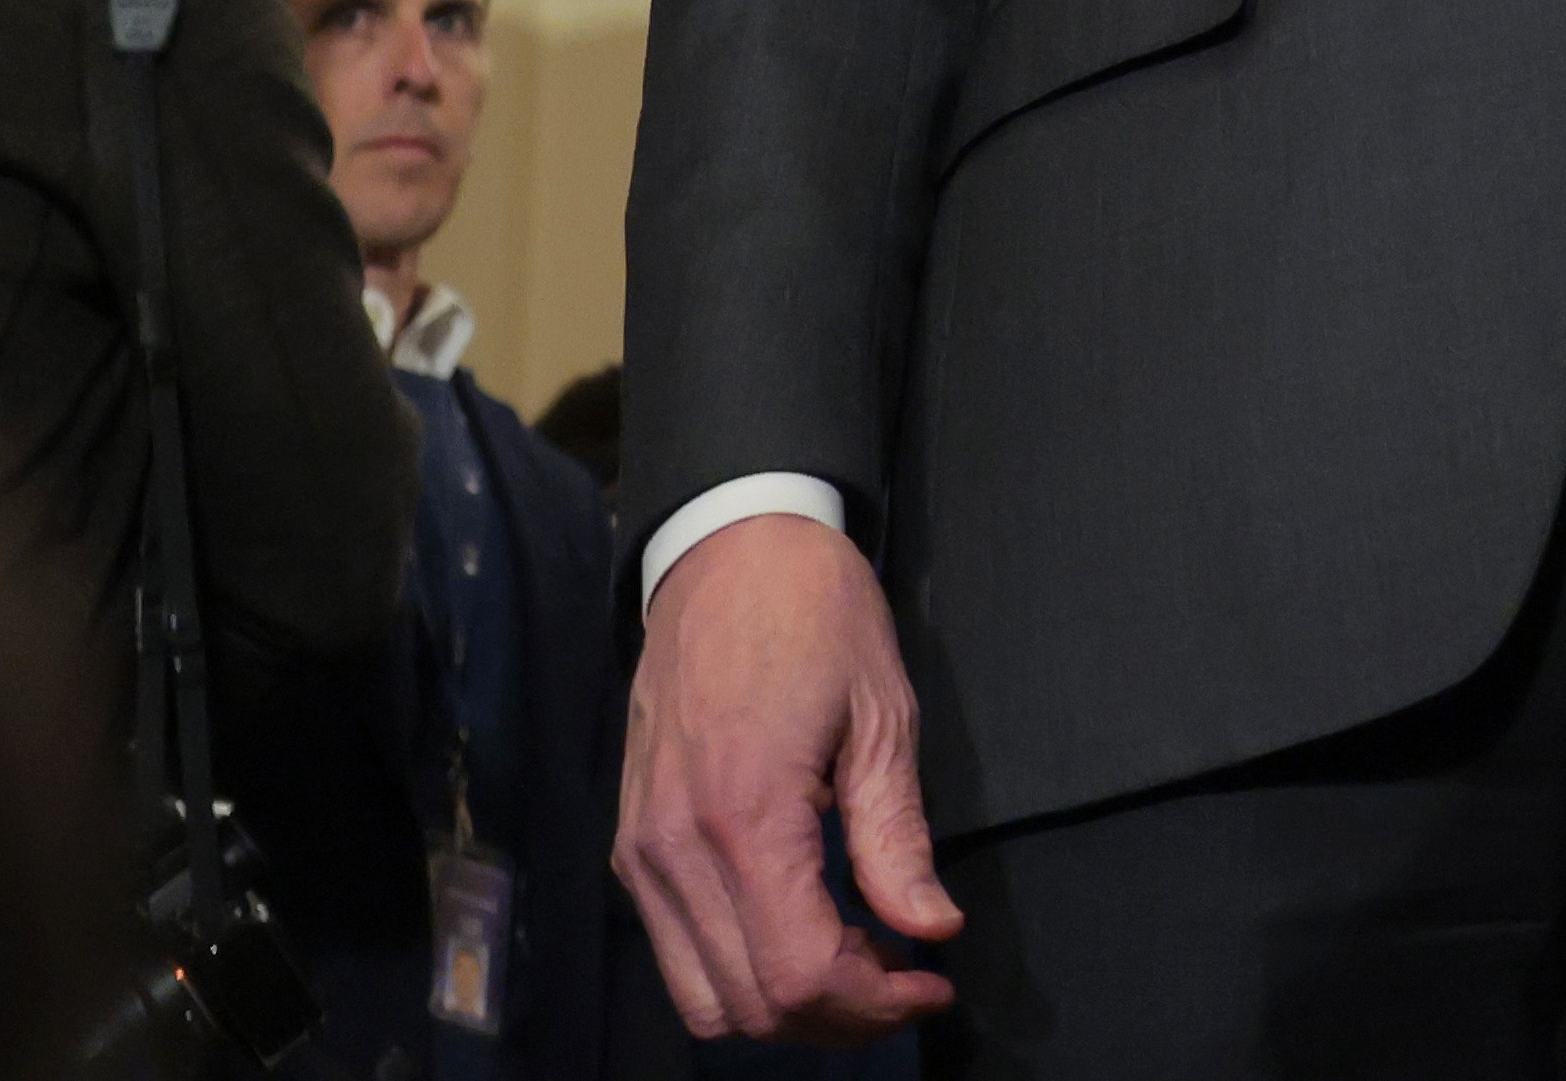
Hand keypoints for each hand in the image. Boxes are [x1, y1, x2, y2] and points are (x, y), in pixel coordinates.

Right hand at [619, 513, 961, 1041]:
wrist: (728, 549)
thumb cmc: (816, 616)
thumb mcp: (882, 716)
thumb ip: (898, 838)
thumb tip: (932, 928)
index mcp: (744, 815)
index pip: (799, 973)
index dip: (872, 1004)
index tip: (930, 983)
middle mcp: (674, 850)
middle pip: (750, 1006)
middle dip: (837, 1016)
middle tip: (904, 979)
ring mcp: (642, 853)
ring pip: (703, 999)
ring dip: (784, 1006)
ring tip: (857, 960)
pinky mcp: (633, 845)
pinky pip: (678, 951)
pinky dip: (741, 971)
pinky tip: (804, 927)